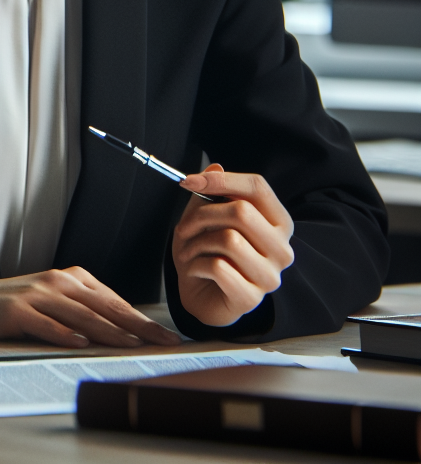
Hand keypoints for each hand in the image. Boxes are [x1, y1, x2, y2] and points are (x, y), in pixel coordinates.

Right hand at [0, 268, 180, 348]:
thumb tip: (123, 333)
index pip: (113, 301)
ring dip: (109, 330)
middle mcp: (56, 282)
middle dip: (138, 325)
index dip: (142, 319)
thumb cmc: (14, 307)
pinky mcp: (15, 311)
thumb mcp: (53, 304)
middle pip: (103, 306)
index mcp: (69, 278)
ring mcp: (35, 295)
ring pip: (80, 315)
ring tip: (134, 344)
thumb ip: (83, 312)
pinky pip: (43, 324)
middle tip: (166, 341)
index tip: (168, 336)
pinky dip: (63, 333)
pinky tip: (79, 344)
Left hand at [174, 163, 294, 326]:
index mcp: (277, 222)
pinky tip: (194, 270)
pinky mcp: (252, 298)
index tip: (188, 182)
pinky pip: (218, 267)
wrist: (202, 295)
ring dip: (196, 242)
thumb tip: (214, 166)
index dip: (221, 180)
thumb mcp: (204, 217)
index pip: (257, 187)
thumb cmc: (208, 252)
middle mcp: (282, 249)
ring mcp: (270, 276)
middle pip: (242, 211)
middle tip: (183, 226)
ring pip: (228, 239)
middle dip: (202, 214)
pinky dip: (195, 264)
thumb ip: (211, 193)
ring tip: (188, 250)